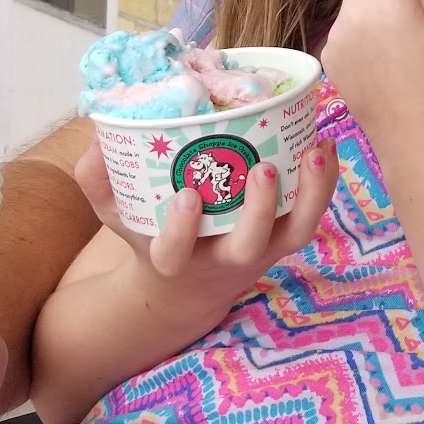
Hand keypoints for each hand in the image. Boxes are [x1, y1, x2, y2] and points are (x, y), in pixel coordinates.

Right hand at [74, 134, 337, 330]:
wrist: (186, 286)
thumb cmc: (151, 234)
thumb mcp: (116, 215)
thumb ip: (98, 180)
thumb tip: (98, 138)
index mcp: (174, 259)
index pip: (175, 253)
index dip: (181, 230)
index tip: (186, 196)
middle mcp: (223, 260)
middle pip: (248, 247)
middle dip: (259, 211)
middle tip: (262, 169)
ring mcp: (261, 251)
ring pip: (296, 234)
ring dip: (310, 194)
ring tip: (314, 150)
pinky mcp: (284, 239)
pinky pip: (312, 215)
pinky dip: (324, 183)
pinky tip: (325, 144)